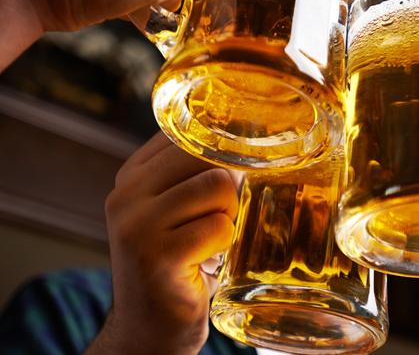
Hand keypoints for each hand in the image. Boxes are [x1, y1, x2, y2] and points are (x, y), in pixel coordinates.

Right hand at [91, 133, 238, 354]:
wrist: (148, 329)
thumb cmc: (176, 263)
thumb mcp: (174, 209)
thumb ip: (194, 173)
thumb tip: (249, 141)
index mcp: (132, 175)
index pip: (190, 134)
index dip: (222, 153)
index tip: (227, 180)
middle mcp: (126, 193)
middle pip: (208, 155)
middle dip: (230, 186)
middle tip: (220, 218)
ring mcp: (136, 225)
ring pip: (218, 186)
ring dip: (230, 216)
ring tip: (212, 240)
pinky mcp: (156, 256)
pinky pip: (220, 227)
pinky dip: (227, 245)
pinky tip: (207, 261)